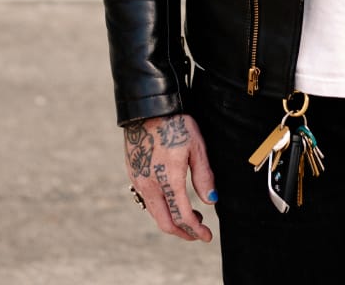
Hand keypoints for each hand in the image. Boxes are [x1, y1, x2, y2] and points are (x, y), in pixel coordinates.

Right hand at [123, 112, 216, 241]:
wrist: (148, 109)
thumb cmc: (177, 124)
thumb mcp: (198, 148)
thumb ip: (204, 176)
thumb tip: (211, 201)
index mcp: (168, 179)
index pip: (182, 216)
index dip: (195, 230)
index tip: (207, 236)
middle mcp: (149, 184)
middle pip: (165, 222)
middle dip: (183, 232)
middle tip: (199, 233)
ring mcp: (138, 181)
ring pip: (155, 213)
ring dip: (173, 221)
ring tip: (192, 217)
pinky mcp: (133, 176)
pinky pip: (148, 201)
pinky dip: (162, 209)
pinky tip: (174, 203)